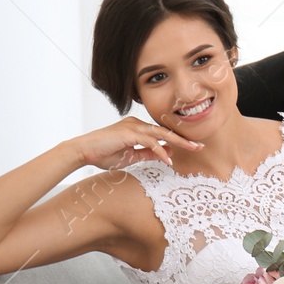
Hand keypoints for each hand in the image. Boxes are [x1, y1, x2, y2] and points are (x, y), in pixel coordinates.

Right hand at [66, 118, 202, 171]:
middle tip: (201, 145)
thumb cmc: (103, 154)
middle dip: (184, 138)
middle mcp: (137, 124)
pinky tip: (169, 159)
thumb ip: (148, 154)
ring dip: (179, 142)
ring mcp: (133, 127)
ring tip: (194, 149)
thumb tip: (166, 154)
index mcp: (138, 128)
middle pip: (166, 131)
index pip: (162, 133)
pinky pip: (149, 141)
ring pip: (161, 133)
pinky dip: (160, 150)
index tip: (192, 146)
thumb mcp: (131, 156)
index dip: (178, 140)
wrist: (83, 151)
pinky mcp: (128, 133)